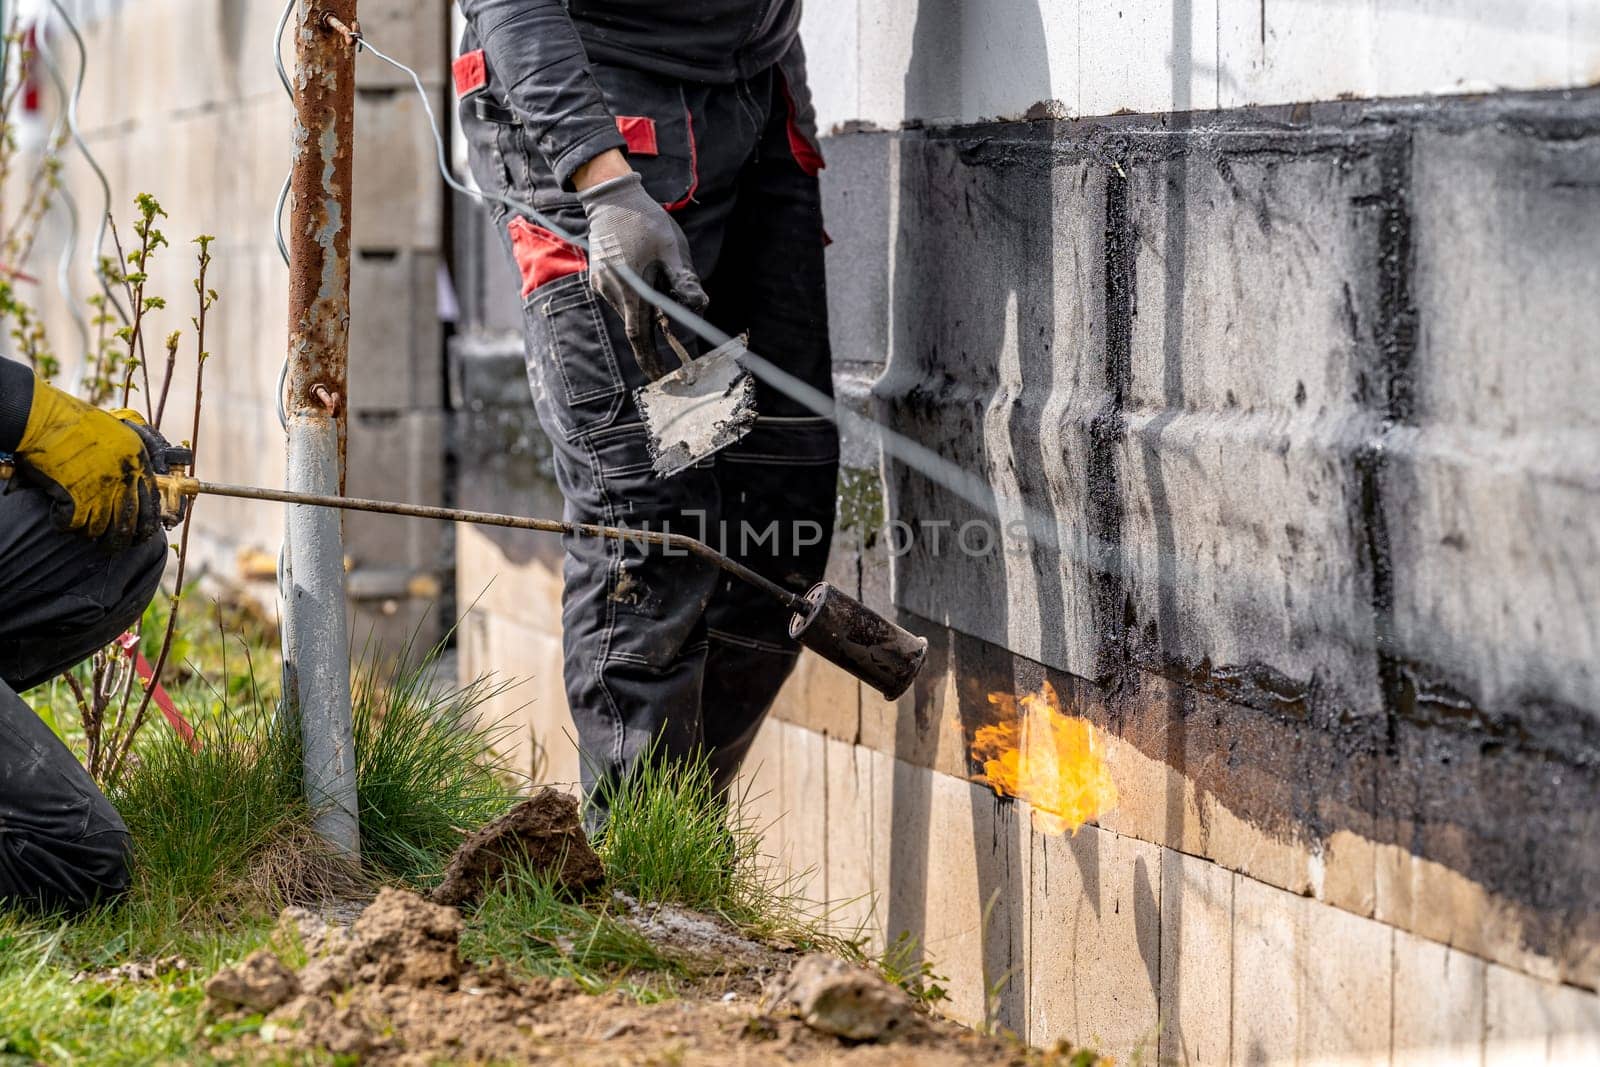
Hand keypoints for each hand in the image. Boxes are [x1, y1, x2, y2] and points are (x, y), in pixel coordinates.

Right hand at [13, 378, 157, 546]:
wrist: (47, 418)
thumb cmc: (78, 422)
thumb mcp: (121, 434)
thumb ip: (134, 457)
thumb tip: (144, 478)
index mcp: (138, 463)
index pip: (151, 506)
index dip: (146, 526)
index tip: (140, 536)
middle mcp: (124, 479)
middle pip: (129, 525)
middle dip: (120, 540)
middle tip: (110, 545)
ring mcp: (100, 489)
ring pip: (100, 528)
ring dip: (90, 532)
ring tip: (82, 528)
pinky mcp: (75, 496)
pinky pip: (73, 524)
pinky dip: (65, 524)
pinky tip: (60, 516)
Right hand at [577, 169, 707, 379]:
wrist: (612, 197)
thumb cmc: (647, 221)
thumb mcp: (673, 249)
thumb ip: (685, 281)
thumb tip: (701, 306)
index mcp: (631, 288)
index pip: (639, 335)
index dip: (649, 358)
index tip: (660, 376)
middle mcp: (612, 291)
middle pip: (635, 325)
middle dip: (650, 342)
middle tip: (664, 361)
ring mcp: (602, 284)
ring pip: (628, 311)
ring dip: (645, 312)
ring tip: (659, 284)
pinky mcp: (599, 276)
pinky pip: (620, 297)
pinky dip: (635, 300)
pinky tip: (643, 276)